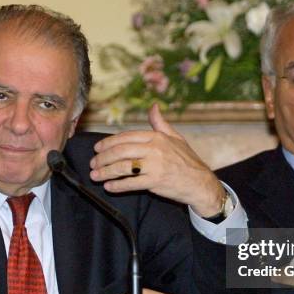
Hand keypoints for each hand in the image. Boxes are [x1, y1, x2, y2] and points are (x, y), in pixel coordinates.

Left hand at [90, 104, 224, 216]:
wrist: (200, 183)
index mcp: (157, 137)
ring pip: (123, 167)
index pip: (126, 137)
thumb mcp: (176, 138)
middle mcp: (155, 149)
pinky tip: (109, 187)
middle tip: (93, 163)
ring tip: (95, 176)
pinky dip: (118, 185)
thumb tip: (153, 106)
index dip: (109, 142)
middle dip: (103, 158)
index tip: (97, 148)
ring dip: (106, 172)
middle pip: (121, 151)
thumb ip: (160, 123)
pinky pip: (131, 183)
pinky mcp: (155, 182)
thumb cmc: (187, 160)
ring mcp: (155, 166)